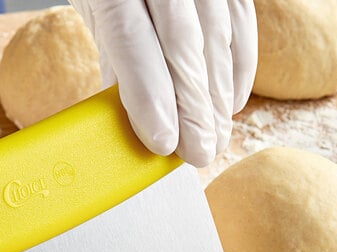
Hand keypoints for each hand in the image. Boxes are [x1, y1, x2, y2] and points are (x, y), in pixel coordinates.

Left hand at [70, 1, 257, 166]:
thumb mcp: (95, 9)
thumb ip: (115, 55)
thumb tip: (133, 115)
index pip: (132, 43)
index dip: (150, 98)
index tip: (163, 143)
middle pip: (183, 46)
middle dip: (193, 109)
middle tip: (199, 153)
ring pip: (217, 37)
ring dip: (218, 97)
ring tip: (215, 139)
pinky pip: (241, 21)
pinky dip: (239, 67)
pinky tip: (231, 103)